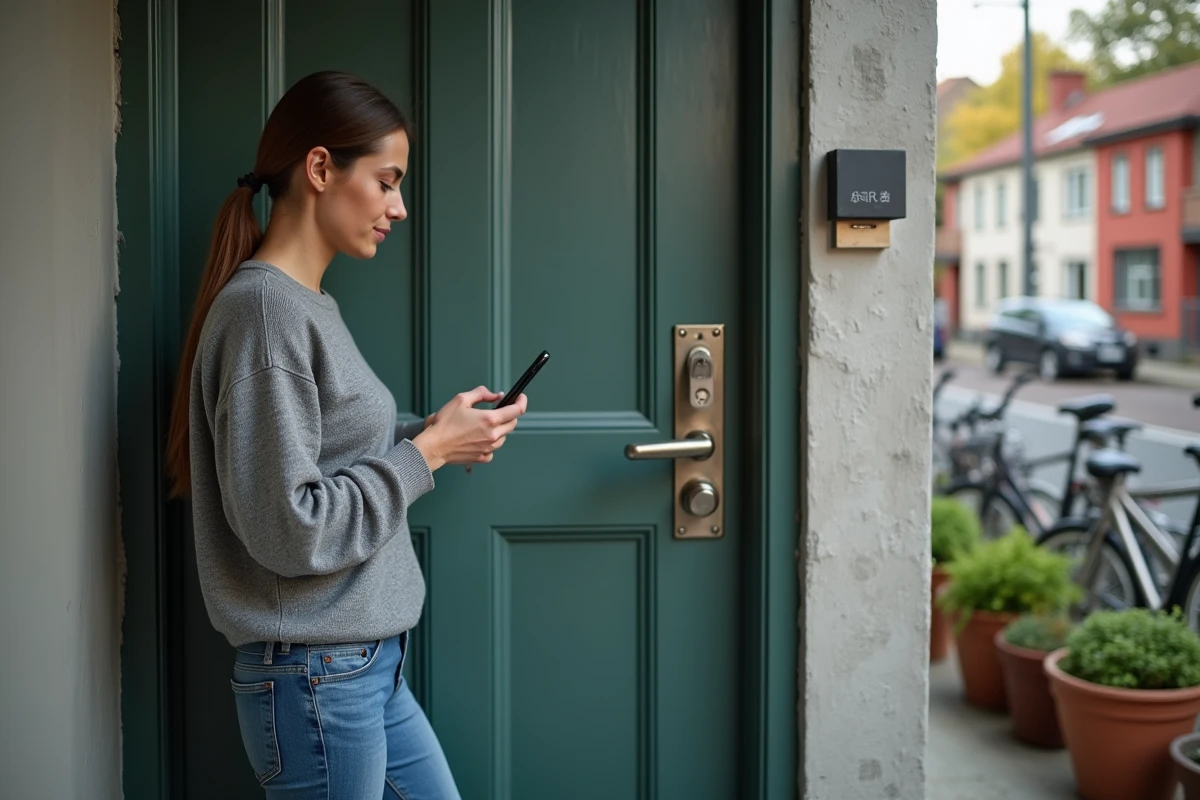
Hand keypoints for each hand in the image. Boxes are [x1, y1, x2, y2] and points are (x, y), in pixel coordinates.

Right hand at [412, 386, 527, 470]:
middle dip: (509, 415)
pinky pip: (493, 449)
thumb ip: (481, 393)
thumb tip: (496, 395)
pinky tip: (479, 438)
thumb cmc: (445, 424)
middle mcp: (493, 435)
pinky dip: (490, 443)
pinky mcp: (483, 457)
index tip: (520, 398)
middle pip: (512, 424)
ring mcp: (489, 448)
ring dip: (499, 429)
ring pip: (504, 437)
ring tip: (483, 425)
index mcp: (490, 419)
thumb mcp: (461, 399)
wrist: (434, 446)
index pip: (516, 411)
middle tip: (498, 410)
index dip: (521, 402)